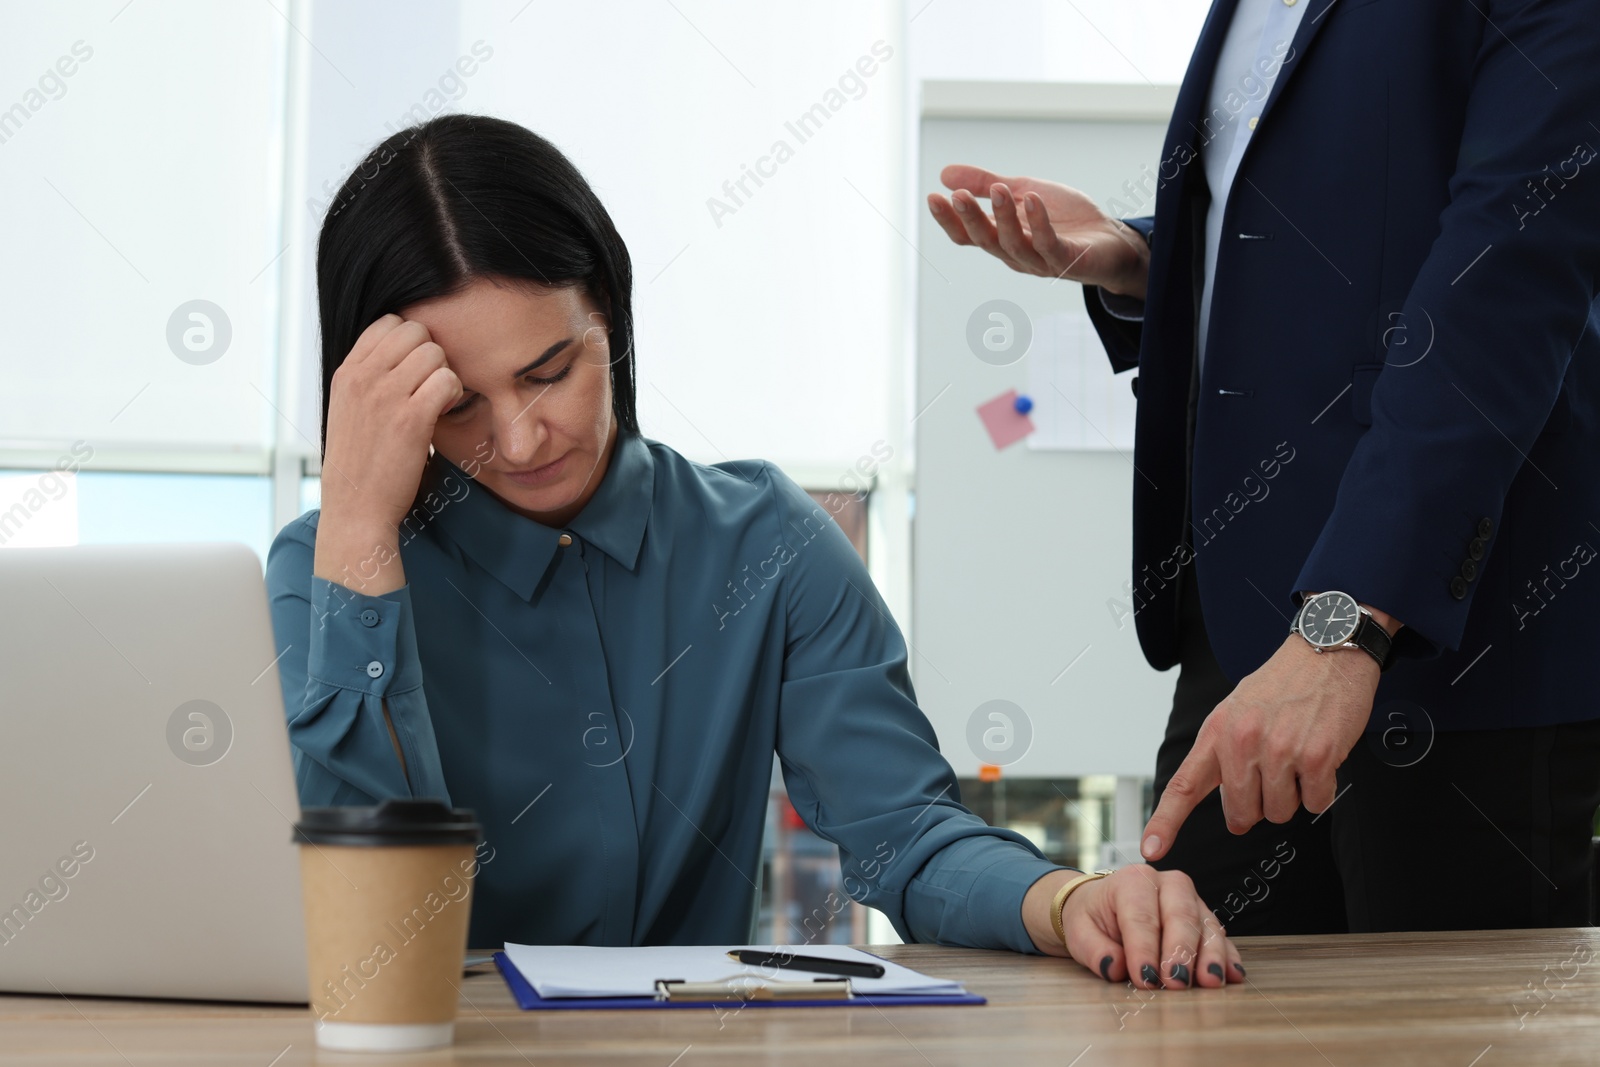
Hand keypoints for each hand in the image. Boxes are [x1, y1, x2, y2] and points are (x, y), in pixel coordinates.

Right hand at [314, 314, 462, 591]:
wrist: (355, 507)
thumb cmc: (360, 463)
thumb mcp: (349, 409)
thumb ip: (369, 378)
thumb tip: (402, 354)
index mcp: (347, 373)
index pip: (388, 323)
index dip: (411, 342)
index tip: (414, 371)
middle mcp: (363, 377)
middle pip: (416, 331)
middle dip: (431, 355)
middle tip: (430, 386)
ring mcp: (385, 396)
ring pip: (434, 352)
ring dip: (444, 374)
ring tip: (437, 401)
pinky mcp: (410, 418)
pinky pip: (447, 379)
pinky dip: (453, 392)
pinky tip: (444, 412)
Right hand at [927, 164, 1150, 297]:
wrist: (1111, 241)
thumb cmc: (1066, 220)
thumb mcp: (1023, 192)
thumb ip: (987, 183)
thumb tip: (944, 174)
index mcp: (1002, 238)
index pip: (967, 235)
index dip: (949, 219)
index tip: (933, 196)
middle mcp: (1015, 254)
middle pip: (985, 241)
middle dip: (969, 218)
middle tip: (958, 195)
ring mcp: (1040, 260)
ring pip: (1012, 244)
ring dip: (1003, 218)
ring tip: (997, 191)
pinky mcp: (1067, 260)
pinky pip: (1048, 245)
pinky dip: (1039, 223)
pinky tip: (1032, 200)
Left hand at [1024, 866, 1242, 988]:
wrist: (1101, 907)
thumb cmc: (1092, 918)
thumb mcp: (1079, 931)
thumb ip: (1094, 949)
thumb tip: (1113, 967)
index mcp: (1132, 881)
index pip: (1141, 916)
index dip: (1144, 949)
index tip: (1146, 978)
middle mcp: (1166, 883)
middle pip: (1180, 915)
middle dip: (1180, 951)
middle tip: (1177, 983)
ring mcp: (1190, 899)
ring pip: (1206, 924)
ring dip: (1210, 955)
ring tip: (1210, 981)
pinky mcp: (1204, 918)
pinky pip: (1220, 935)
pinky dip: (1227, 956)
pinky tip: (1232, 975)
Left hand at [1141, 636, 1380, 859]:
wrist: (1324, 652)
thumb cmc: (1281, 684)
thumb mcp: (1235, 710)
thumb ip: (1223, 753)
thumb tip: (1228, 801)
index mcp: (1217, 732)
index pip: (1185, 786)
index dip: (1166, 822)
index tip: (1153, 848)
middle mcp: (1243, 742)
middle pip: (1242, 813)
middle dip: (1258, 805)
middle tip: (1272, 774)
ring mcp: (1280, 750)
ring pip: (1280, 812)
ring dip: (1292, 795)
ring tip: (1297, 757)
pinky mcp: (1317, 757)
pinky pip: (1316, 802)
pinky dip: (1320, 789)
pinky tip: (1320, 758)